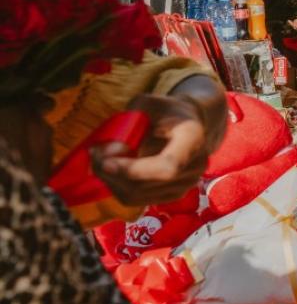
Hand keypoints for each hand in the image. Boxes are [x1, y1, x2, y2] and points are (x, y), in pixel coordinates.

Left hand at [92, 92, 215, 206]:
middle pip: (146, 184)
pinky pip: (137, 199)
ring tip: (100, 161)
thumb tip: (110, 154)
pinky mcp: (173, 195)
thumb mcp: (146, 104)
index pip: (167, 166)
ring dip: (111, 181)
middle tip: (93, 155)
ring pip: (138, 195)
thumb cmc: (164, 111)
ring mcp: (186, 184)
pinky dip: (118, 187)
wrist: (188, 124)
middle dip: (111, 174)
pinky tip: (112, 171)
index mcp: (193, 138)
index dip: (134, 170)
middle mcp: (196, 165)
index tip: (106, 162)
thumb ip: (127, 123)